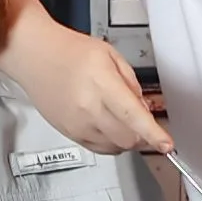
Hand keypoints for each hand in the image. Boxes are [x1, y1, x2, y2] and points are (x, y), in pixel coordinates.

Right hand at [0, 13, 170, 156]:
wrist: (35, 56)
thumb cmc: (69, 52)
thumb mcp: (110, 55)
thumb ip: (131, 83)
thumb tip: (144, 110)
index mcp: (101, 83)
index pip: (133, 116)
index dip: (153, 133)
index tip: (166, 145)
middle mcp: (87, 107)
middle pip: (127, 139)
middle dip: (143, 135)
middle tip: (143, 121)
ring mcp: (77, 124)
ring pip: (116, 147)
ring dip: (127, 139)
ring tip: (121, 118)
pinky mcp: (70, 134)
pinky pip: (101, 149)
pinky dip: (112, 142)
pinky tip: (109, 125)